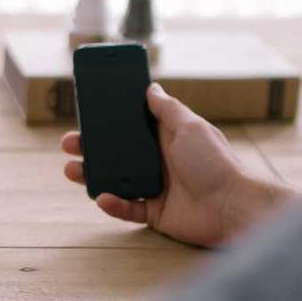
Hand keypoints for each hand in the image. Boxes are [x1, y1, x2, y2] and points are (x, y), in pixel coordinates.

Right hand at [62, 83, 293, 246]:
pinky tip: (102, 197)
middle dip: (89, 147)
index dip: (108, 120)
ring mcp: (154, 187)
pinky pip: (127, 208)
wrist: (232, 206)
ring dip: (91, 175)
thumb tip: (150, 87)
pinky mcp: (154, 212)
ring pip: (114, 180)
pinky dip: (113, 204)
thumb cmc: (216, 162)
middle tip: (69, 143)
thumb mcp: (190, 127)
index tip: (86, 113)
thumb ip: (168, 109)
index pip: (130, 125)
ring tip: (71, 169)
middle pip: (115, 153)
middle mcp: (157, 160)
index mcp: (164, 137)